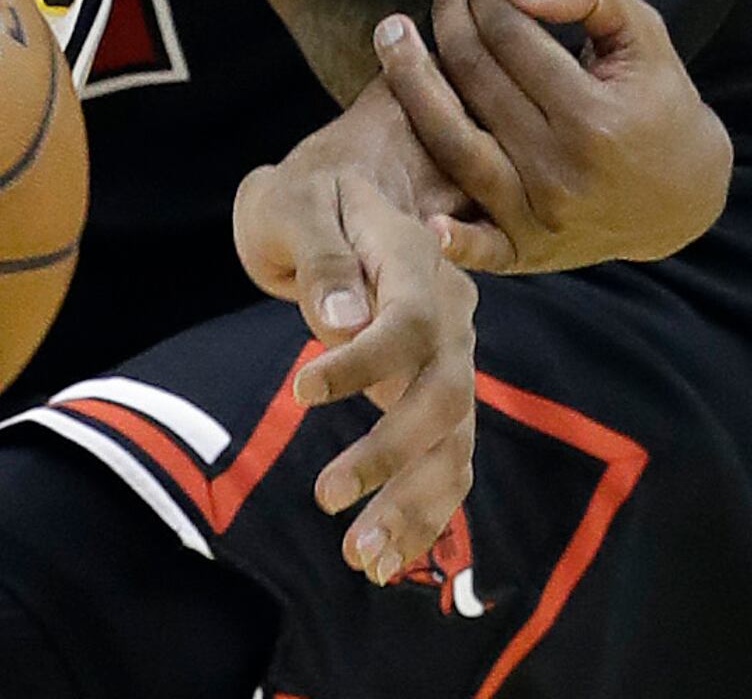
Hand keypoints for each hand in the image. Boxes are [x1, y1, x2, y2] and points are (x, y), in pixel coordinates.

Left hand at [231, 146, 476, 583]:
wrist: (339, 191)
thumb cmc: (306, 194)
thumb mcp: (297, 202)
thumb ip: (321, 255)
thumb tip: (341, 319)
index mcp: (416, 260)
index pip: (408, 322)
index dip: (362, 364)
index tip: (300, 394)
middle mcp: (450, 314)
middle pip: (445, 396)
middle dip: (392, 455)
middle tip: (324, 496)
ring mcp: (450, 358)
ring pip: (454, 442)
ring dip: (415, 505)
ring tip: (363, 559)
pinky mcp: (434, 394)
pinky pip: (446, 461)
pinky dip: (423, 513)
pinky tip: (386, 559)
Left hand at [373, 0, 731, 272]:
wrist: (685, 195)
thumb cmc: (657, 102)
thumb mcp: (643, 36)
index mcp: (596, 117)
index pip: (515, 42)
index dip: (492, 0)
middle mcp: (564, 170)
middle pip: (478, 84)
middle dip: (451, 23)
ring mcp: (541, 216)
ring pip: (456, 147)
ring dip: (411, 88)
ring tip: (390, 35)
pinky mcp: (527, 251)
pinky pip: (480, 246)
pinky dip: (455, 240)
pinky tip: (428, 221)